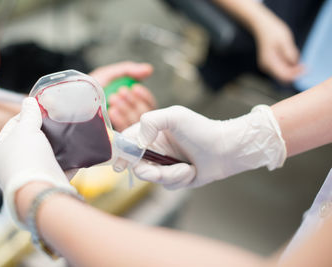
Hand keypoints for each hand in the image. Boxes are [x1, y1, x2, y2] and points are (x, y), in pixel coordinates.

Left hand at [0, 97, 75, 224]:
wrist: (40, 191)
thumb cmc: (26, 158)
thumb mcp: (26, 130)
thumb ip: (29, 114)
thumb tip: (29, 101)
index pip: (12, 126)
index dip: (28, 114)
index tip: (44, 108)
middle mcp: (10, 164)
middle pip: (29, 141)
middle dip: (44, 131)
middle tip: (58, 120)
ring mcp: (29, 176)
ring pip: (45, 155)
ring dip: (57, 147)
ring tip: (69, 134)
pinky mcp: (46, 184)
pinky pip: (58, 169)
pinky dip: (68, 162)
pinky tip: (78, 152)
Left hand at [89, 61, 156, 130]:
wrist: (72, 99)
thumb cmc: (88, 88)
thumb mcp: (109, 75)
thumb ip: (129, 71)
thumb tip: (149, 70)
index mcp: (132, 102)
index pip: (149, 104)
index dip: (145, 96)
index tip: (135, 88)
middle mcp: (129, 115)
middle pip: (144, 114)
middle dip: (133, 102)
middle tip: (121, 92)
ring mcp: (122, 127)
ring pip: (135, 122)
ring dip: (126, 109)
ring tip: (113, 98)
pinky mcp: (114, 137)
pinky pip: (124, 131)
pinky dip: (120, 119)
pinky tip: (112, 112)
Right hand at [116, 105, 285, 189]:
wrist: (225, 149)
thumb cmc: (201, 129)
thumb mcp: (174, 116)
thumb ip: (150, 122)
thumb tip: (137, 143)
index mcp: (151, 132)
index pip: (127, 141)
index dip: (120, 153)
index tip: (119, 164)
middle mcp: (155, 148)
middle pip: (136, 164)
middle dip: (146, 171)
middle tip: (156, 173)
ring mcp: (164, 164)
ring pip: (152, 177)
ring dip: (169, 175)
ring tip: (186, 169)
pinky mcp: (174, 178)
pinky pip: (167, 184)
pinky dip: (179, 179)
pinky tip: (191, 171)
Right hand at [253, 15, 302, 82]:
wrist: (262, 27)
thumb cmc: (273, 31)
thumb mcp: (284, 39)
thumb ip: (289, 52)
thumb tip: (295, 63)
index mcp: (269, 61)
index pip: (283, 75)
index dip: (296, 74)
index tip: (305, 68)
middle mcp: (266, 67)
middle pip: (282, 77)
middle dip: (294, 74)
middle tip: (305, 66)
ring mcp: (267, 66)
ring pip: (282, 75)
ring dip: (292, 71)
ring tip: (299, 62)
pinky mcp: (269, 64)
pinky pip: (280, 70)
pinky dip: (288, 67)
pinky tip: (293, 59)